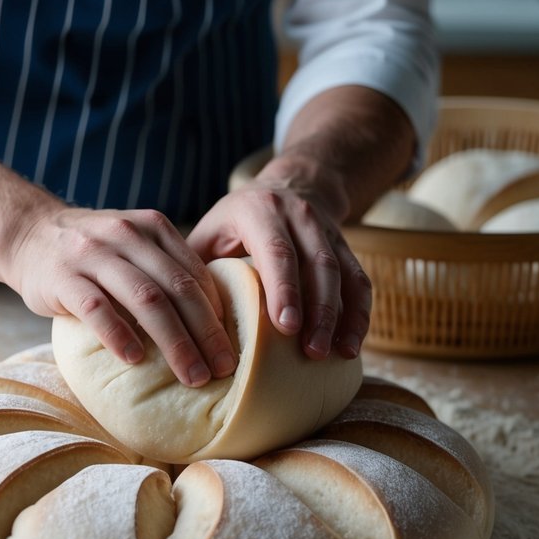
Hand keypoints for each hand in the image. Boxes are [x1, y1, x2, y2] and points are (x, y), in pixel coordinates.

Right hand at [2, 205, 237, 386]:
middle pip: (178, 288)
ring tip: (191, 375)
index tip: (232, 349)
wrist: (28, 234)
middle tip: (223, 370)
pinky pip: (96, 307)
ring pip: (145, 299)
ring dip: (174, 341)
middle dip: (206, 333)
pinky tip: (134, 359)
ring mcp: (93, 254)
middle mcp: (127, 236)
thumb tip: (213, 324)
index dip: (219, 314)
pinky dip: (118, 334)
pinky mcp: (62, 277)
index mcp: (153, 228)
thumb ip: (166, 270)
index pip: (196, 274)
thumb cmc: (93, 253)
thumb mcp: (133, 246)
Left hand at [187, 156, 371, 359]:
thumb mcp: (211, 230)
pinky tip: (351, 346)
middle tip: (311, 351)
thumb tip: (177, 320)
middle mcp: (300, 216)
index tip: (286, 327)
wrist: (291, 184)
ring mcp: (328, 231)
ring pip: (343, 274)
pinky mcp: (347, 248)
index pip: (277, 249)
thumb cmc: (237, 222)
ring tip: (335, 354)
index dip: (284, 288)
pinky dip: (359, 315)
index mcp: (259, 210)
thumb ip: (195, 267)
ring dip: (341, 317)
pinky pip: (360, 282)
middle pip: (317, 263)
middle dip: (318, 310)